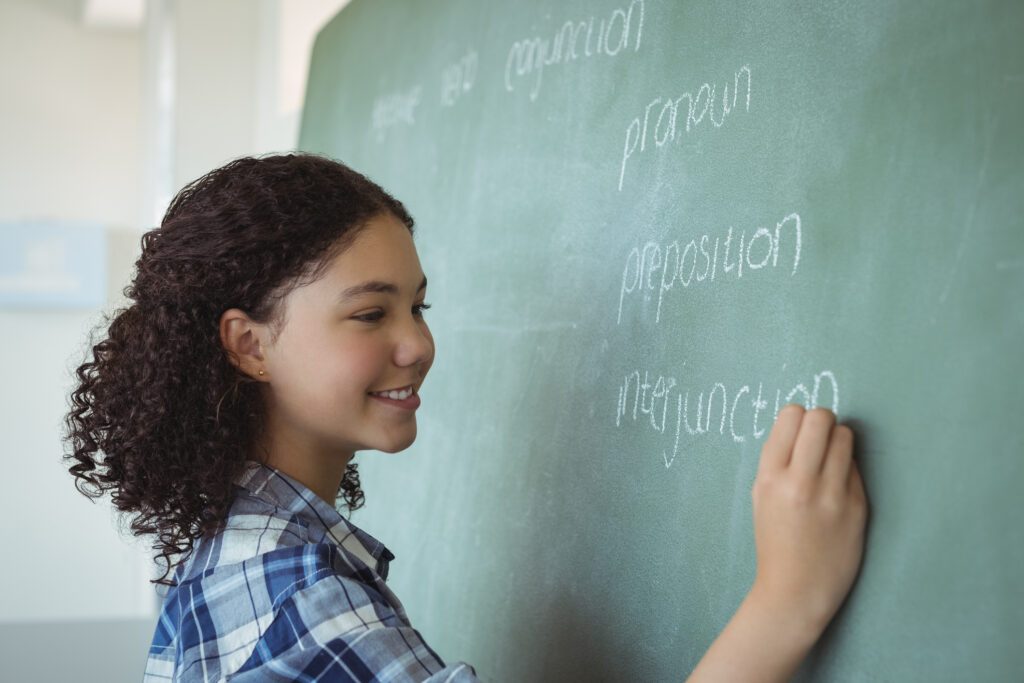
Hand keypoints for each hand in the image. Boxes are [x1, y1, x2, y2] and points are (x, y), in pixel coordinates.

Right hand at [749, 404, 868, 634]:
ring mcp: (832, 494)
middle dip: (822, 421)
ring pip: (845, 437)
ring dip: (839, 442)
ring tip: (831, 461)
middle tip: (820, 438)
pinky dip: (848, 470)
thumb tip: (803, 426)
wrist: (796, 590)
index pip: (791, 415)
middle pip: (821, 418)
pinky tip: (838, 489)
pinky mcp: (857, 506)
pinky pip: (856, 468)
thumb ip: (778, 461)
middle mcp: (800, 481)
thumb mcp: (761, 497)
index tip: (800, 431)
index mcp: (770, 477)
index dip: (799, 417)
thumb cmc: (775, 540)